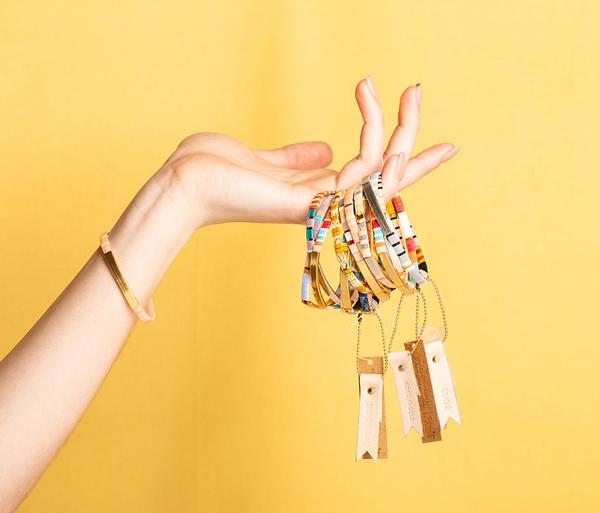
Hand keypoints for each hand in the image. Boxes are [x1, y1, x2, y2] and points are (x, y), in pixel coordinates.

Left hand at [156, 77, 458, 229]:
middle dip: (409, 136)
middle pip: (383, 175)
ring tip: (409, 91)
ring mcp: (318, 206)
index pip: (366, 173)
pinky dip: (378, 149)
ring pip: (379, 173)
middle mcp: (323, 202)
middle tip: (418, 90)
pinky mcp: (309, 203)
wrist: (182, 184)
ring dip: (399, 130)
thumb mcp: (264, 158)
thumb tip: (324, 150)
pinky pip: (359, 180)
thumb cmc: (213, 171)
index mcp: (313, 191)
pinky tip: (386, 120)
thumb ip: (296, 158)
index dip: (395, 150)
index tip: (412, 120)